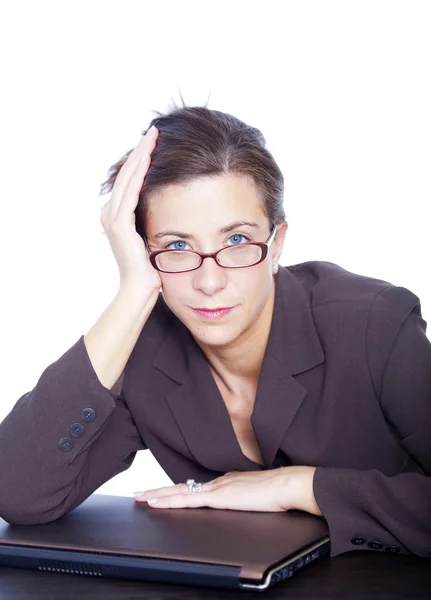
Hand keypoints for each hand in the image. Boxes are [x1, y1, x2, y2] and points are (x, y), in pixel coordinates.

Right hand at [100, 125, 161, 291]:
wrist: (139, 289)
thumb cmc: (149, 269)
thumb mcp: (151, 238)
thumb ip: (153, 220)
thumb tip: (170, 207)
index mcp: (117, 217)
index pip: (130, 181)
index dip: (141, 160)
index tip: (154, 142)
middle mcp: (110, 214)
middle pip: (127, 175)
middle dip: (141, 151)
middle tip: (154, 131)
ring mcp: (112, 219)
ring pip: (128, 178)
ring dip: (140, 156)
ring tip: (152, 137)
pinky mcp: (119, 225)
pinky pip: (130, 192)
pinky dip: (138, 173)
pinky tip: (147, 157)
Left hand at [133, 466, 321, 515]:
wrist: (286, 484)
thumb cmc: (278, 491)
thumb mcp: (256, 494)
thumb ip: (245, 496)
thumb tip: (241, 499)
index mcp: (227, 482)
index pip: (195, 486)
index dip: (177, 490)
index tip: (163, 492)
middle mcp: (218, 482)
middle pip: (182, 486)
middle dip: (159, 490)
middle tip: (139, 492)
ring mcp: (216, 488)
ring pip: (179, 491)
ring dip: (158, 495)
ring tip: (141, 497)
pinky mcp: (218, 497)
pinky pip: (188, 499)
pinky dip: (170, 501)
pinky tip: (158, 503)